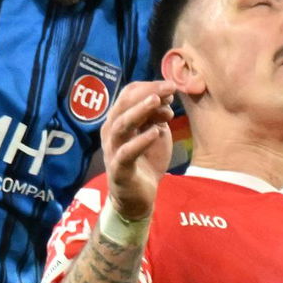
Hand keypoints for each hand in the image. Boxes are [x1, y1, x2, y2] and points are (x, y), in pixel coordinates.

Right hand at [99, 80, 175, 221]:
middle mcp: (112, 131)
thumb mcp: (155, 132)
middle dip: (147, 93)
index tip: (171, 85)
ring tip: (157, 102)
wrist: (138, 197)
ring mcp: (113, 150)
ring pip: (121, 125)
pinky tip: (156, 132)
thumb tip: (167, 95)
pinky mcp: (119, 169)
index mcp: (119, 119)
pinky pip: (126, 153)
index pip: (129, 94)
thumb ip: (157, 115)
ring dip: (139, 111)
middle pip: (124, 104)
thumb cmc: (145, 161)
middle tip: (169, 87)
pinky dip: (140, 141)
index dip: (150, 86)